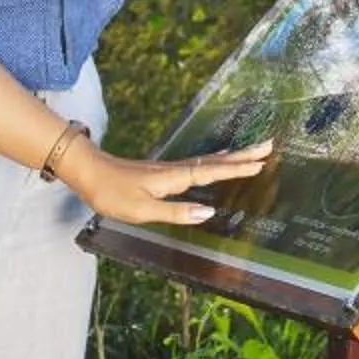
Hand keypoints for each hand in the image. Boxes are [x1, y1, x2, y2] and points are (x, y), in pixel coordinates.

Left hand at [61, 138, 274, 225]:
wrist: (88, 172)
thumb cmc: (113, 194)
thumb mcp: (142, 210)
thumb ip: (176, 212)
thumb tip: (209, 211)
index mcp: (174, 178)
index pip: (212, 172)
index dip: (237, 168)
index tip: (262, 162)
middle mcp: (176, 169)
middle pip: (216, 161)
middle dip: (243, 156)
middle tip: (269, 146)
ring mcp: (170, 169)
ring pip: (208, 161)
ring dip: (232, 157)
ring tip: (253, 153)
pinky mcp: (164, 172)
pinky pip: (198, 165)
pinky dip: (215, 162)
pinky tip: (217, 164)